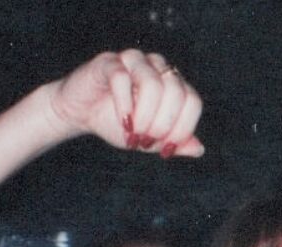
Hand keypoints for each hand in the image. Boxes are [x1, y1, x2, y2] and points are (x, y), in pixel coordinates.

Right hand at [49, 50, 203, 157]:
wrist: (81, 114)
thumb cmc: (118, 124)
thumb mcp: (150, 140)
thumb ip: (175, 143)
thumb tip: (199, 149)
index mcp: (173, 83)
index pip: (193, 102)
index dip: (182, 129)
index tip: (164, 150)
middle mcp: (158, 66)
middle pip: (176, 92)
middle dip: (162, 125)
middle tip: (145, 142)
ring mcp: (134, 60)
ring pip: (153, 83)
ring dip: (145, 117)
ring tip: (132, 133)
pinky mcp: (109, 62)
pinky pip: (122, 78)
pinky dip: (124, 105)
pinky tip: (122, 121)